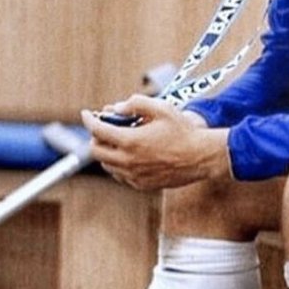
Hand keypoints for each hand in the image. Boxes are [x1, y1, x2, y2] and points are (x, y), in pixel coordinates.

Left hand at [81, 96, 230, 190]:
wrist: (201, 157)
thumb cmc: (183, 131)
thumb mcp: (161, 108)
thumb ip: (136, 103)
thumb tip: (116, 108)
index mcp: (130, 141)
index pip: (97, 130)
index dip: (88, 119)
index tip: (86, 113)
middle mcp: (128, 161)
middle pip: (96, 150)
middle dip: (95, 137)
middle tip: (103, 128)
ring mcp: (134, 175)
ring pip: (107, 165)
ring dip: (106, 151)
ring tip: (117, 141)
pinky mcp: (141, 185)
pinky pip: (120, 176)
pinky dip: (118, 164)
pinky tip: (129, 155)